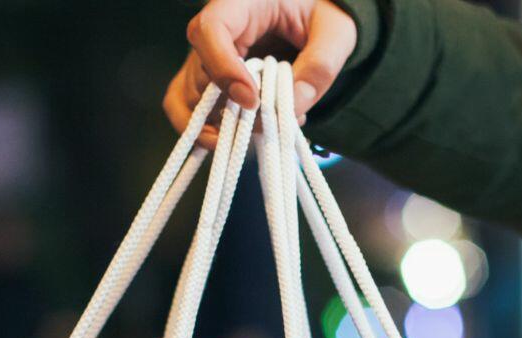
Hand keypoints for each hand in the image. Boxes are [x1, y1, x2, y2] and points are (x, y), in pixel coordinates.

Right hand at [163, 0, 357, 149]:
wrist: (313, 21)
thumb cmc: (321, 17)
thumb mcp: (336, 34)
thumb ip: (320, 66)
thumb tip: (292, 109)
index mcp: (240, 4)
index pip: (210, 30)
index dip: (223, 69)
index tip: (251, 100)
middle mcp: (214, 30)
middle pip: (199, 73)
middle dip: (230, 108)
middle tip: (268, 124)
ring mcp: (204, 57)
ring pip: (190, 97)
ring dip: (221, 124)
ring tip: (262, 131)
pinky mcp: (206, 82)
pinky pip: (185, 108)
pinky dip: (202, 131)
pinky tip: (230, 141)